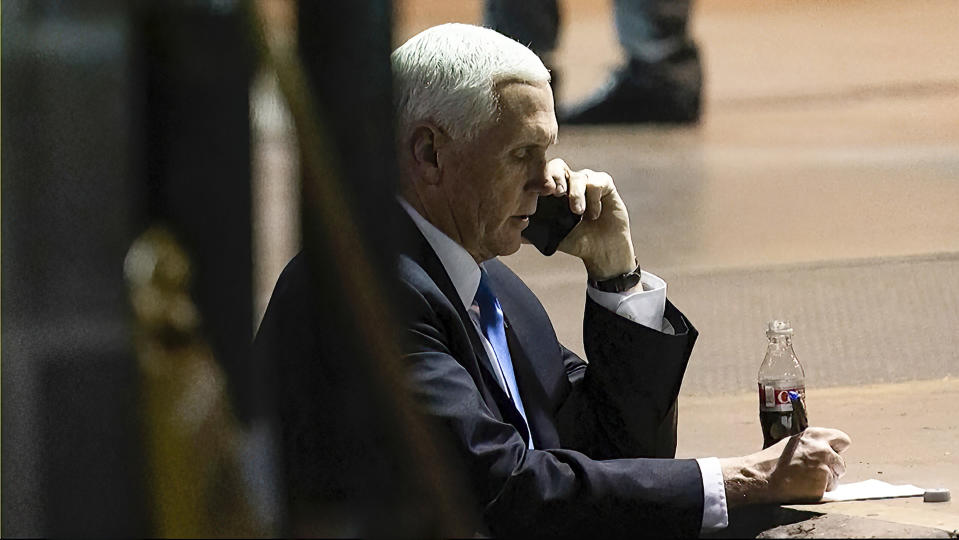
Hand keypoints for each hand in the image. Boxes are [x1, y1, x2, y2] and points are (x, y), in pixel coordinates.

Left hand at [543, 158, 635, 279]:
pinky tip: (594, 215)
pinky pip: (596, 183)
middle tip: (556, 194)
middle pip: (557, 165)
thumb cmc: (576, 242)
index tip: (539, 193)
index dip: (539, 179)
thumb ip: (532, 231)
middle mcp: (568, 182)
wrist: (602, 252)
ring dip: (576, 194)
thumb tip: (511, 227)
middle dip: (555, 177)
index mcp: (552, 192)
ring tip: (578, 213)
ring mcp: (586, 181)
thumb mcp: (551, 237)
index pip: (541, 175)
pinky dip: (593, 199)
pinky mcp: (604, 184)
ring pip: (577, 176)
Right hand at [720, 427, 851, 507]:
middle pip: (840, 463)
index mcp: (815, 436)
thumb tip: (826, 449)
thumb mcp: (793, 443)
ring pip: (835, 479)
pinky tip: (802, 488)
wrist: (761, 478)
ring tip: (804, 480)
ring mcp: (824, 469)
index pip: (842, 440)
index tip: (832, 453)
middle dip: (831, 468)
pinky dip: (817, 491)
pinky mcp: (822, 486)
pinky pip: (827, 491)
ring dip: (824, 481)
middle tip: (814, 471)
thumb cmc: (772, 461)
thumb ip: (812, 444)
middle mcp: (823, 450)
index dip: (836, 448)